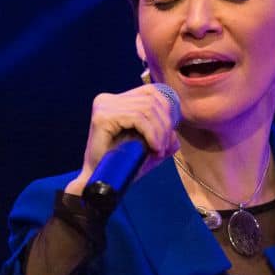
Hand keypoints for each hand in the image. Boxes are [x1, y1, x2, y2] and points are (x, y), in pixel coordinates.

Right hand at [64, 86, 179, 194]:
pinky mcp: (103, 117)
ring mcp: (104, 106)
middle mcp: (108, 99)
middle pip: (152, 100)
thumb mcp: (150, 147)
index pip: (152, 92)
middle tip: (163, 147)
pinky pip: (137, 118)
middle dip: (165, 124)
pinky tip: (154, 148)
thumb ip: (164, 136)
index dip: (168, 109)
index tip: (170, 133)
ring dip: (160, 132)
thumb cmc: (123, 165)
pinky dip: (151, 133)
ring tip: (158, 150)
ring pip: (147, 109)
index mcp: (117, 100)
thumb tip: (175, 132)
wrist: (100, 182)